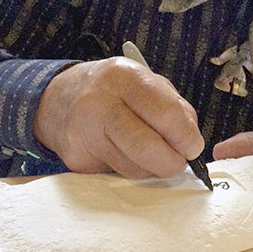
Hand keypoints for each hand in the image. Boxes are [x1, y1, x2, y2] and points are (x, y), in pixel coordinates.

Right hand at [34, 58, 204, 177]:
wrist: (59, 98)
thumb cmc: (114, 90)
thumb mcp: (145, 82)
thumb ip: (174, 107)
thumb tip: (191, 143)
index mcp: (125, 77)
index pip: (166, 113)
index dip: (186, 137)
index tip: (193, 147)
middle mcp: (101, 102)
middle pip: (147, 147)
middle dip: (172, 162)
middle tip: (179, 161)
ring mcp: (84, 132)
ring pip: (133, 168)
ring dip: (151, 168)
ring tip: (149, 152)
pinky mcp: (76, 158)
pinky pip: (116, 175)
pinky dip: (129, 170)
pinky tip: (123, 153)